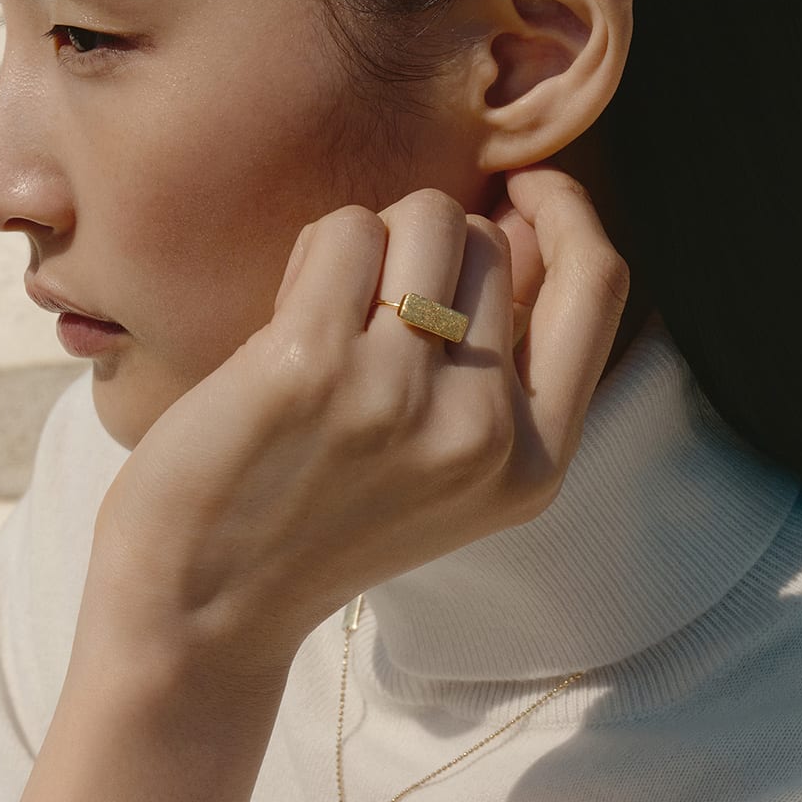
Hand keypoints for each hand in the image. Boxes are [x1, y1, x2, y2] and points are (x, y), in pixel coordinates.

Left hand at [76, 165, 630, 692]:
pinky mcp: (315, 364)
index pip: (597, 285)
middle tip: (362, 321)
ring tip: (322, 325)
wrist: (204, 613)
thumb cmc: (313, 525)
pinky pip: (342, 233)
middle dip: (422, 247)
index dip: (566, 211)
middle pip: (486, 241)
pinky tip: (282, 330)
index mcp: (534, 464)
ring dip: (366, 244)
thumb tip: (512, 219)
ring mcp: (402, 395)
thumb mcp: (448, 471)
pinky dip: (311, 257)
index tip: (520, 188)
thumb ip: (497, 367)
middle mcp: (483, 430)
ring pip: (422, 219)